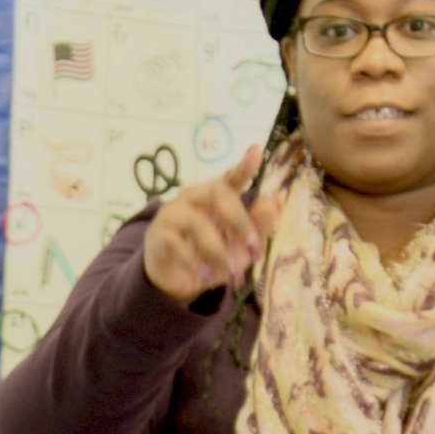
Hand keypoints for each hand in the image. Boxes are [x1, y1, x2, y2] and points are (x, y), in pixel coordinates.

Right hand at [141, 145, 285, 303]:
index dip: (244, 166)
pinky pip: (175, 243)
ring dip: (217, 250)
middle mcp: (193, 197)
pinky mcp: (157, 235)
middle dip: (239, 220)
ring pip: (196, 222)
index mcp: (216, 196)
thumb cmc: (211, 257)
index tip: (257, 152)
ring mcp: (172, 214)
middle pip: (216, 193)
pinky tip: (203, 275)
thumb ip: (258, 226)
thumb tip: (277, 202)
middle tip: (252, 246)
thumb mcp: (240, 247)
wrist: (176, 281)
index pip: (231, 177)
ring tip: (229, 272)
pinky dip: (193, 261)